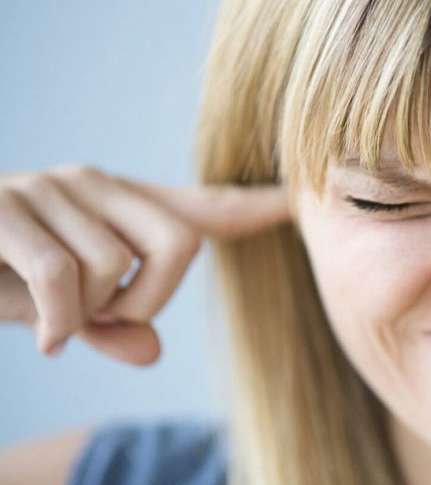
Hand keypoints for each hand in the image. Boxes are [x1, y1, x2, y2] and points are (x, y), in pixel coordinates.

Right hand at [0, 164, 289, 364]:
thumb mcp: (58, 310)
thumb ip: (109, 323)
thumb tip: (150, 352)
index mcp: (116, 203)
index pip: (200, 206)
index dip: (252, 205)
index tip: (296, 201)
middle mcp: (91, 183)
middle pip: (179, 246)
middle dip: (151, 300)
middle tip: (105, 319)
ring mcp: (47, 189)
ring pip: (115, 269)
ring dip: (86, 313)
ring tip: (51, 316)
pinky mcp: (3, 209)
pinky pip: (63, 277)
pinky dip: (60, 322)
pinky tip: (46, 341)